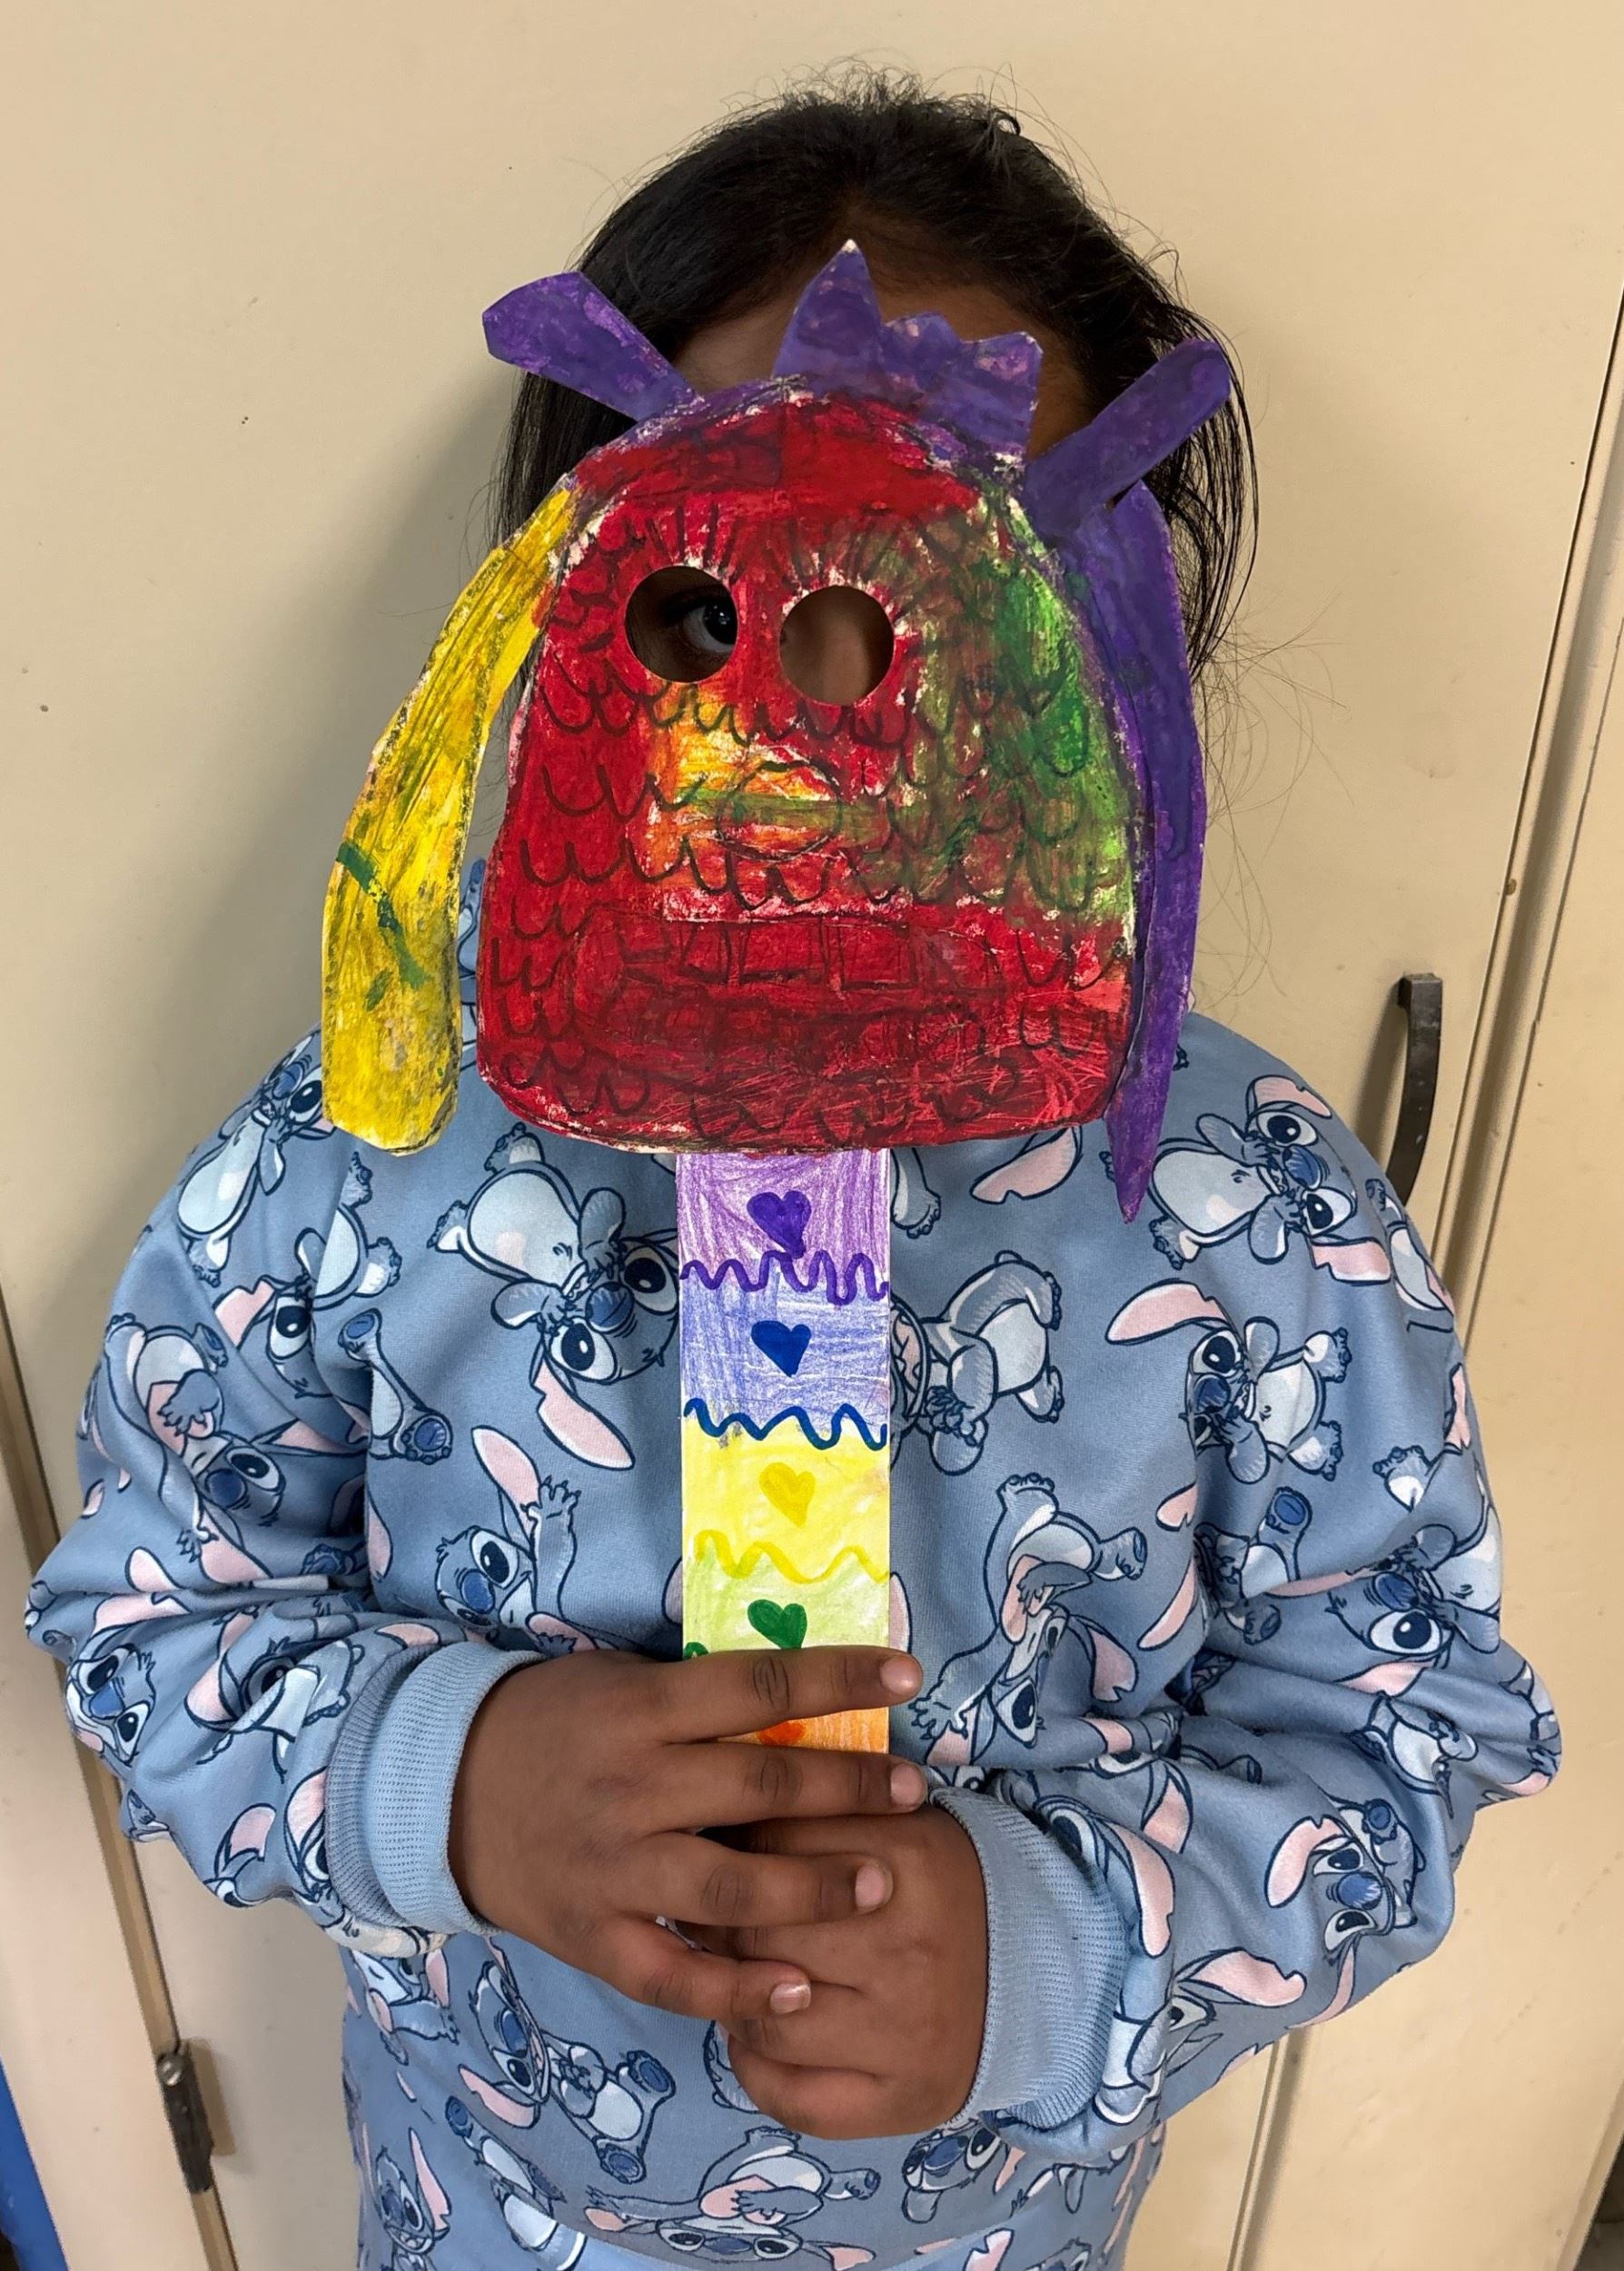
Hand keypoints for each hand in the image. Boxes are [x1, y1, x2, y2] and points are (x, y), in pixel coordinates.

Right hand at [448, 1646, 926, 2029]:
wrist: (446, 1791)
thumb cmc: (552, 1720)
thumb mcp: (620, 1680)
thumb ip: (699, 1695)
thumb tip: (805, 1696)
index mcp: (642, 1710)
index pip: (757, 1687)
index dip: (837, 1678)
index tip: (906, 1675)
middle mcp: (632, 1788)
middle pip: (756, 1787)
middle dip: (846, 1789)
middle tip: (914, 1791)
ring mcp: (613, 1870)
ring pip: (729, 1890)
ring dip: (813, 1890)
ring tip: (881, 1885)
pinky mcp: (595, 1937)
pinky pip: (675, 1976)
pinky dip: (737, 1990)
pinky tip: (798, 1990)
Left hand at [694, 1805, 988, 2138]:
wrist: (1033, 1969)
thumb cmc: (939, 1888)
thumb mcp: (895, 1824)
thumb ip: (818, 1814)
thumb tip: (713, 1824)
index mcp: (908, 1862)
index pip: (772, 1848)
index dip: (728, 1855)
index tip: (716, 1861)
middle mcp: (909, 1950)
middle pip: (760, 1935)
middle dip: (719, 1928)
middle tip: (712, 1924)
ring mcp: (908, 2034)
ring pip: (767, 2020)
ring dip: (730, 1999)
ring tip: (736, 1979)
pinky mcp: (906, 2102)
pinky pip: (796, 2099)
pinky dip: (754, 2070)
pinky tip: (755, 2038)